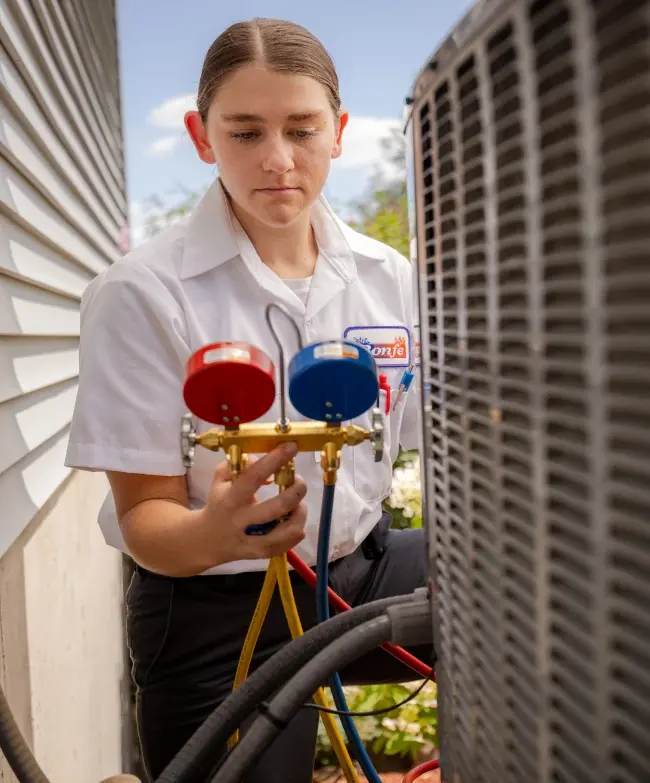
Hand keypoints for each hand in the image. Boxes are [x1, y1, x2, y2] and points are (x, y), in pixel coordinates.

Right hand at [201, 442, 307, 563]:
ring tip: (298, 502)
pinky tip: (292, 518)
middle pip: (278, 507)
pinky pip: (290, 543)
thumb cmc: (219, 504)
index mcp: (231, 499)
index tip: (291, 447)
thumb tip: (261, 458)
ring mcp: (254, 541)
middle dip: (296, 490)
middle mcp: (243, 521)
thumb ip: (238, 464)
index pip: (254, 477)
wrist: (208, 540)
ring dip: (300, 511)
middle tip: (298, 480)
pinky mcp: (263, 553)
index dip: (274, 460)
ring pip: (289, 529)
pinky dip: (298, 528)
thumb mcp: (220, 480)